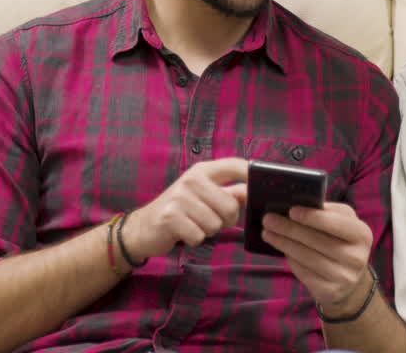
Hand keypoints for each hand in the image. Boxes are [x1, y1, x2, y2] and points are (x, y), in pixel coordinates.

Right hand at [122, 157, 247, 261]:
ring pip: (216, 224)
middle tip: (210, 219)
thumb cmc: (180, 210)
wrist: (144, 227)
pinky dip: (194, 240)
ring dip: (208, 231)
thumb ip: (230, 192)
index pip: (235, 165)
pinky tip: (183, 232)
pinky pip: (200, 236)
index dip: (252, 174)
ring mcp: (179, 197)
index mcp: (202, 171)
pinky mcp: (170, 217)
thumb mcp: (204, 195)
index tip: (261, 187)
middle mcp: (191, 180)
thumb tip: (253, 188)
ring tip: (193, 224)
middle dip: (226, 221)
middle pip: (231, 206)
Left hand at [260, 202, 374, 315]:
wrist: (350, 280)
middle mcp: (356, 257)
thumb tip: (297, 202)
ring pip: (307, 257)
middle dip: (290, 229)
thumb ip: (326, 211)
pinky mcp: (330, 292)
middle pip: (317, 240)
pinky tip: (281, 250)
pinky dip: (290, 259)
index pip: (337, 223)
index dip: (313, 217)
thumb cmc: (341, 241)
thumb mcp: (343, 222)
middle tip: (268, 219)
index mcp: (362, 234)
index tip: (291, 210)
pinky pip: (304, 272)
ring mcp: (344, 277)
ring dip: (284, 243)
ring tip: (268, 233)